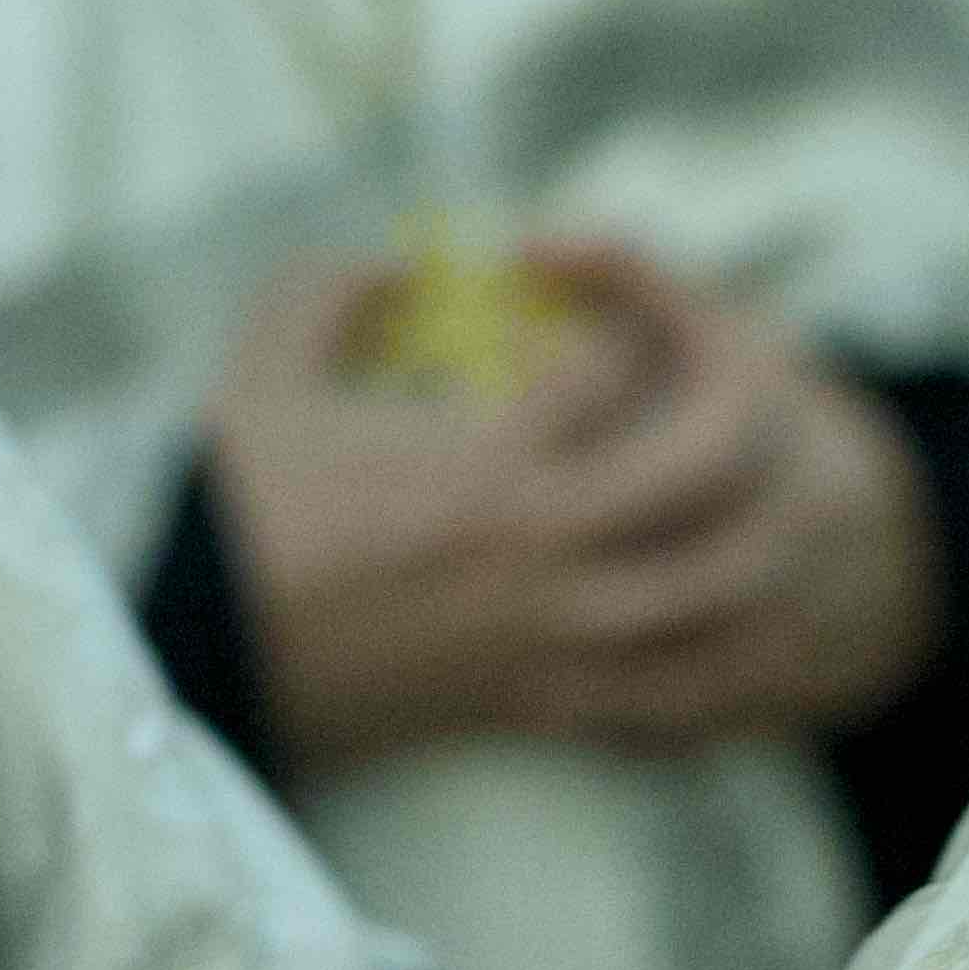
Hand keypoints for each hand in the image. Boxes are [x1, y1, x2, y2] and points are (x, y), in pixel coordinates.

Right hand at [215, 249, 939, 764]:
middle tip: (730, 372)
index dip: (624, 316)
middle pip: (715, 462)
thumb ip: (341, 284)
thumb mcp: (265, 361)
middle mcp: (541, 552)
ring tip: (763, 485)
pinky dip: (725, 658)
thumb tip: (418, 261)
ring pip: (728, 588)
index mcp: (482, 462)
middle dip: (746, 396)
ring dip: (763, 526)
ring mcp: (555, 640)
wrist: (205, 665)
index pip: (619, 365)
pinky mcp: (546, 708)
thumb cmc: (236, 512)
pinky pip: (682, 697)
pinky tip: (728, 614)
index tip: (590, 318)